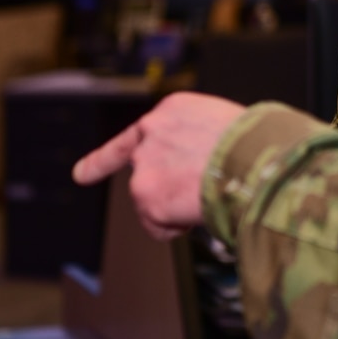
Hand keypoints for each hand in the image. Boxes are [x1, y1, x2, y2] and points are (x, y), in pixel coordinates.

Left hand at [73, 91, 246, 240]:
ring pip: (151, 200)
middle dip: (110, 172)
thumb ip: (198, 142)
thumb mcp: (225, 127)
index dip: (109, 154)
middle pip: (139, 166)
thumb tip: (199, 170)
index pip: (139, 133)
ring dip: (175, 208)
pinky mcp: (146, 195)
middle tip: (94, 176)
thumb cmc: (254, 144)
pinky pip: (159, 226)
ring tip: (208, 198)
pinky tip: (199, 212)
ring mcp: (145, 165)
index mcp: (173, 111)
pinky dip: (176, 227)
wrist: (255, 159)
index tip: (83, 171)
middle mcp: (151, 133)